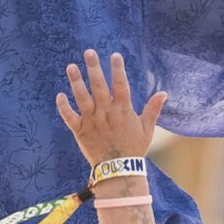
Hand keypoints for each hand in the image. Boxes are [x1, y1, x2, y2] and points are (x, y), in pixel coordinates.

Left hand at [57, 48, 167, 169]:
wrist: (118, 171)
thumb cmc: (134, 149)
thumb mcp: (147, 129)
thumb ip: (153, 110)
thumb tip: (164, 93)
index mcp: (123, 111)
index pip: (120, 85)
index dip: (118, 69)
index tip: (114, 55)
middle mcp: (106, 113)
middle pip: (99, 86)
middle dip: (94, 68)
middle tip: (88, 52)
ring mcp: (92, 121)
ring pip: (82, 98)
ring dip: (76, 82)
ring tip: (71, 66)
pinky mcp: (81, 131)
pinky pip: (70, 117)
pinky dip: (64, 107)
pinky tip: (60, 95)